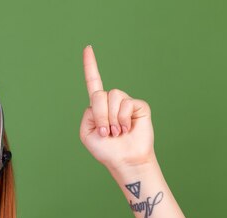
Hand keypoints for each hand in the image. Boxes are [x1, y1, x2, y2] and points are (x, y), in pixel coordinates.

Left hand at [79, 46, 154, 172]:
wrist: (124, 160)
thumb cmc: (105, 150)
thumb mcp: (87, 133)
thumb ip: (88, 114)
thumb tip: (103, 100)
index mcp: (97, 106)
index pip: (93, 82)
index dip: (90, 65)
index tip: (88, 48)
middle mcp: (112, 102)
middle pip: (99, 95)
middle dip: (99, 116)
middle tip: (105, 132)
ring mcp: (126, 103)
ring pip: (113, 97)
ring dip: (111, 119)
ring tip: (116, 132)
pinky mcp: (139, 106)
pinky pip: (126, 104)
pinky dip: (123, 119)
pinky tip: (126, 129)